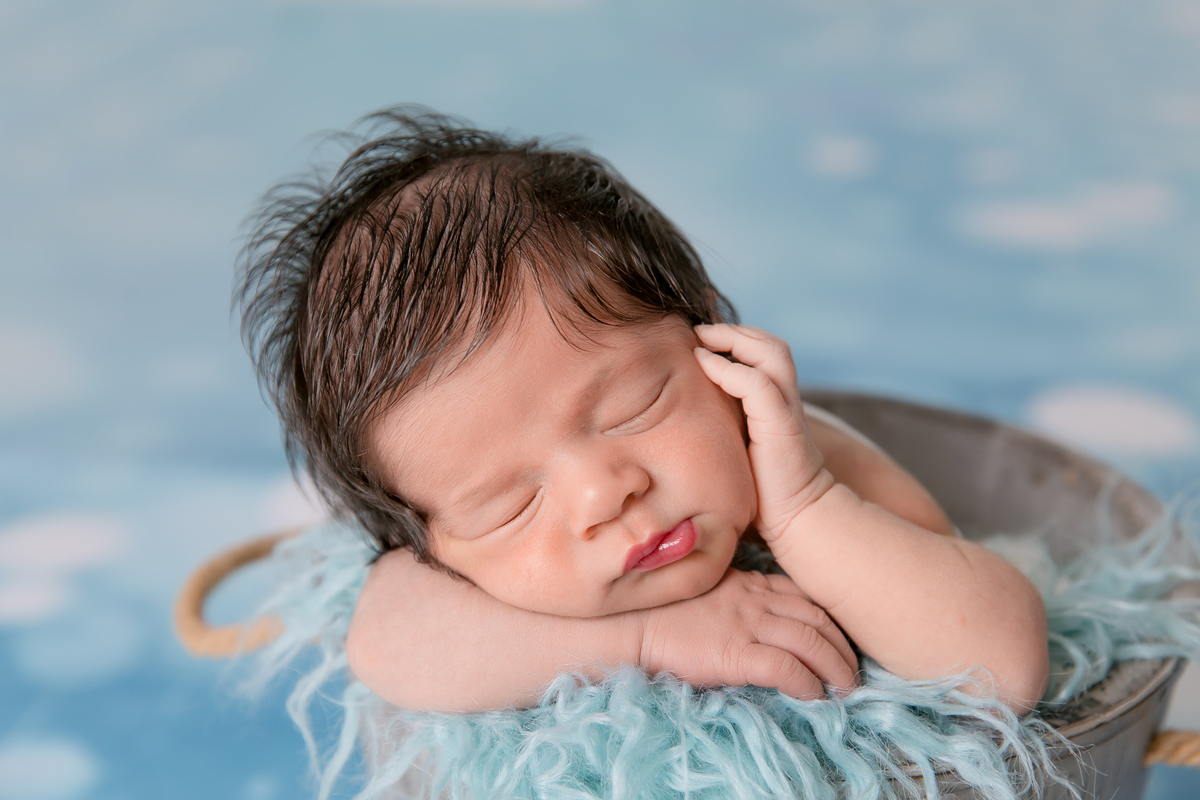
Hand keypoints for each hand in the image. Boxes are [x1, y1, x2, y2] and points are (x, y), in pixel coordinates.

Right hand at [639, 568, 858, 697]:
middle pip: (816, 617)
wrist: (629, 623)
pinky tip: (814, 696)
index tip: (840, 639)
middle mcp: (753, 599)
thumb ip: (734, 596)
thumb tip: (754, 616)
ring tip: (845, 688)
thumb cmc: (658, 611)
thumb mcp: (704, 589)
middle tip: (853, 670)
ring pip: (810, 642)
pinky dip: (807, 683)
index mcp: (747, 582)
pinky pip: (786, 669)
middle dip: (842, 645)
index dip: (830, 618)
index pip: (803, 595)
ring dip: (835, 667)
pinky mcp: (735, 653)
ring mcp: (746, 625)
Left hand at [693, 323, 833, 545]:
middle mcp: (786, 399)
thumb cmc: (762, 493)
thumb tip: (678, 420)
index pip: (762, 353)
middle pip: (770, 344)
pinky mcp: (781, 425)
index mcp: (776, 403)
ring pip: (770, 352)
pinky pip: (756, 384)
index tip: (700, 337)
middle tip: (699, 330)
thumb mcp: (738, 449)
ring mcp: (787, 410)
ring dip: (734, 339)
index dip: (735, 338)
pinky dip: (729, 369)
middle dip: (734, 331)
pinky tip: (703, 364)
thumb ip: (724, 427)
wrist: (796, 520)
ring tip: (702, 338)